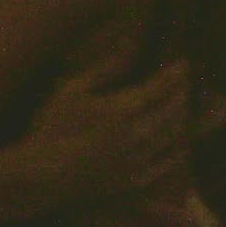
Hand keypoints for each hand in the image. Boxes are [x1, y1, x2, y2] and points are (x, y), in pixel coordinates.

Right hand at [28, 47, 190, 200]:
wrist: (41, 177)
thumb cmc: (52, 128)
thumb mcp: (72, 89)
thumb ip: (105, 67)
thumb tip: (128, 42)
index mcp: (121, 111)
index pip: (160, 87)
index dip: (175, 74)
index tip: (183, 64)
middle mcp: (136, 137)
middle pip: (173, 111)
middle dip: (182, 94)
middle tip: (184, 83)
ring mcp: (137, 163)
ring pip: (174, 138)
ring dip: (182, 120)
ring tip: (183, 107)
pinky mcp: (135, 184)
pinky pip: (168, 166)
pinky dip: (177, 150)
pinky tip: (178, 144)